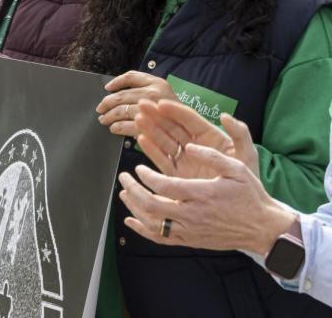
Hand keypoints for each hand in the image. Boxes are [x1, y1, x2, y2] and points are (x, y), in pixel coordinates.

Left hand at [97, 71, 176, 136]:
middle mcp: (154, 93)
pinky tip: (114, 128)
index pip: (131, 77)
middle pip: (122, 96)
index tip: (107, 87)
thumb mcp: (162, 91)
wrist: (188, 128)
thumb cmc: (172, 111)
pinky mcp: (149, 126)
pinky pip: (127, 125)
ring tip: (104, 119)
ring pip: (122, 110)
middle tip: (100, 109)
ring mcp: (152, 110)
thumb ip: (143, 87)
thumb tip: (113, 90)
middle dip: (107, 103)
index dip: (117, 81)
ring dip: (109, 116)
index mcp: (156, 82)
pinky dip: (118, 127)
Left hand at [118, 144, 295, 255]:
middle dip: (133, 190)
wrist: (263, 228)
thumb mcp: (237, 169)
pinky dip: (142, 231)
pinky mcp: (191, 241)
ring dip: (134, 208)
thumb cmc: (250, 196)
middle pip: (152, 206)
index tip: (138, 168)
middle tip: (123, 178)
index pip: (164, 186)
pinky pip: (162, 239)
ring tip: (124, 193)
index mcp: (202, 194)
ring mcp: (190, 230)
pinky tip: (130, 220)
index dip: (146, 177)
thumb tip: (189, 146)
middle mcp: (193, 215)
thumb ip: (212, 156)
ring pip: (153, 223)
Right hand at [136, 99, 259, 178]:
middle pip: (172, 127)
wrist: (242, 209)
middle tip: (142, 105)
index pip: (190, 120)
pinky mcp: (177, 174)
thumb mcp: (247, 154)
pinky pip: (162, 159)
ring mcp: (185, 160)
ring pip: (164, 140)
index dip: (175, 110)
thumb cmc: (249, 179)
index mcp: (211, 137)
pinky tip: (141, 140)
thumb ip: (240, 134)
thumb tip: (226, 116)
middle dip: (157, 115)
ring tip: (138, 119)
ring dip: (151, 129)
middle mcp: (195, 146)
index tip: (161, 103)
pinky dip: (151, 150)